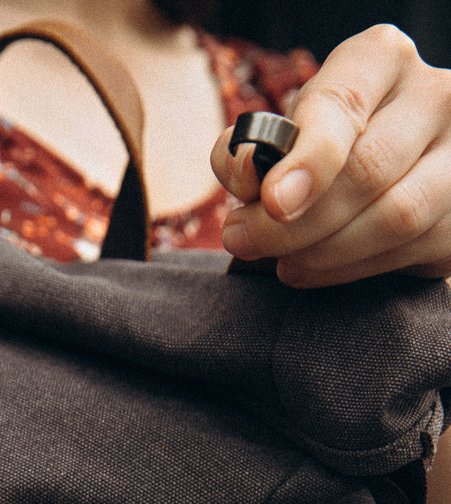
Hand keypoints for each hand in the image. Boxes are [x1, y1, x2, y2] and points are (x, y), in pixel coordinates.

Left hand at [210, 25, 450, 286]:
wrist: (388, 176)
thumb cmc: (324, 150)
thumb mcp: (283, 135)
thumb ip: (251, 151)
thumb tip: (244, 174)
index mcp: (380, 60)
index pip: (344, 106)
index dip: (306, 159)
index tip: (272, 202)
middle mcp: (432, 95)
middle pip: (367, 169)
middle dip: (297, 221)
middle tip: (249, 241)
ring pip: (396, 216)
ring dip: (326, 252)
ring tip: (285, 261)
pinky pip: (410, 250)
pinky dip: (352, 270)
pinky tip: (317, 269)